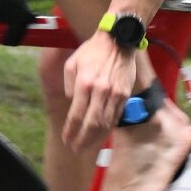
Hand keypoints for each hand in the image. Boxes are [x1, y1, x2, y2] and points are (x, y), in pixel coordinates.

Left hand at [62, 32, 140, 150]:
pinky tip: (101, 135)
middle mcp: (100, 91)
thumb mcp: (72, 63)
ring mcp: (115, 94)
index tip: (66, 140)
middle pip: (91, 124)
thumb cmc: (92, 50)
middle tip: (75, 150)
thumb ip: (69, 85)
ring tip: (87, 147)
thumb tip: (73, 102)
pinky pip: (116, 117)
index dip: (71, 131)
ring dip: (95, 139)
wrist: (118, 40)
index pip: (76, 115)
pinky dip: (107, 129)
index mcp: (85, 83)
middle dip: (82, 140)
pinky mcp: (125, 95)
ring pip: (105, 124)